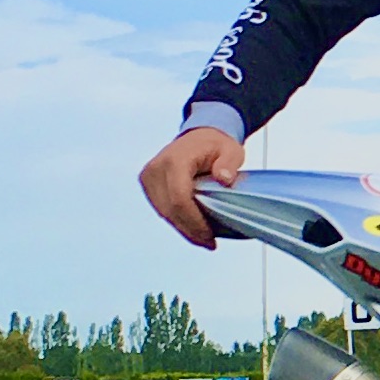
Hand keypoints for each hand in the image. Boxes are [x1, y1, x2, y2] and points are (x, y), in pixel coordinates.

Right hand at [140, 123, 244, 247]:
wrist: (199, 136)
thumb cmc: (216, 144)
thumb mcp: (231, 150)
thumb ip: (229, 164)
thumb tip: (224, 179)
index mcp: (174, 160)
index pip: (179, 199)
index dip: (194, 222)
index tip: (210, 238)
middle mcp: (156, 169)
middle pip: (170, 210)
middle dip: (190, 230)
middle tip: (210, 244)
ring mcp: (148, 177)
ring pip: (164, 213)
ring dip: (184, 228)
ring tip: (205, 239)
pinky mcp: (148, 184)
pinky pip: (162, 209)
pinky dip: (178, 220)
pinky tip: (194, 228)